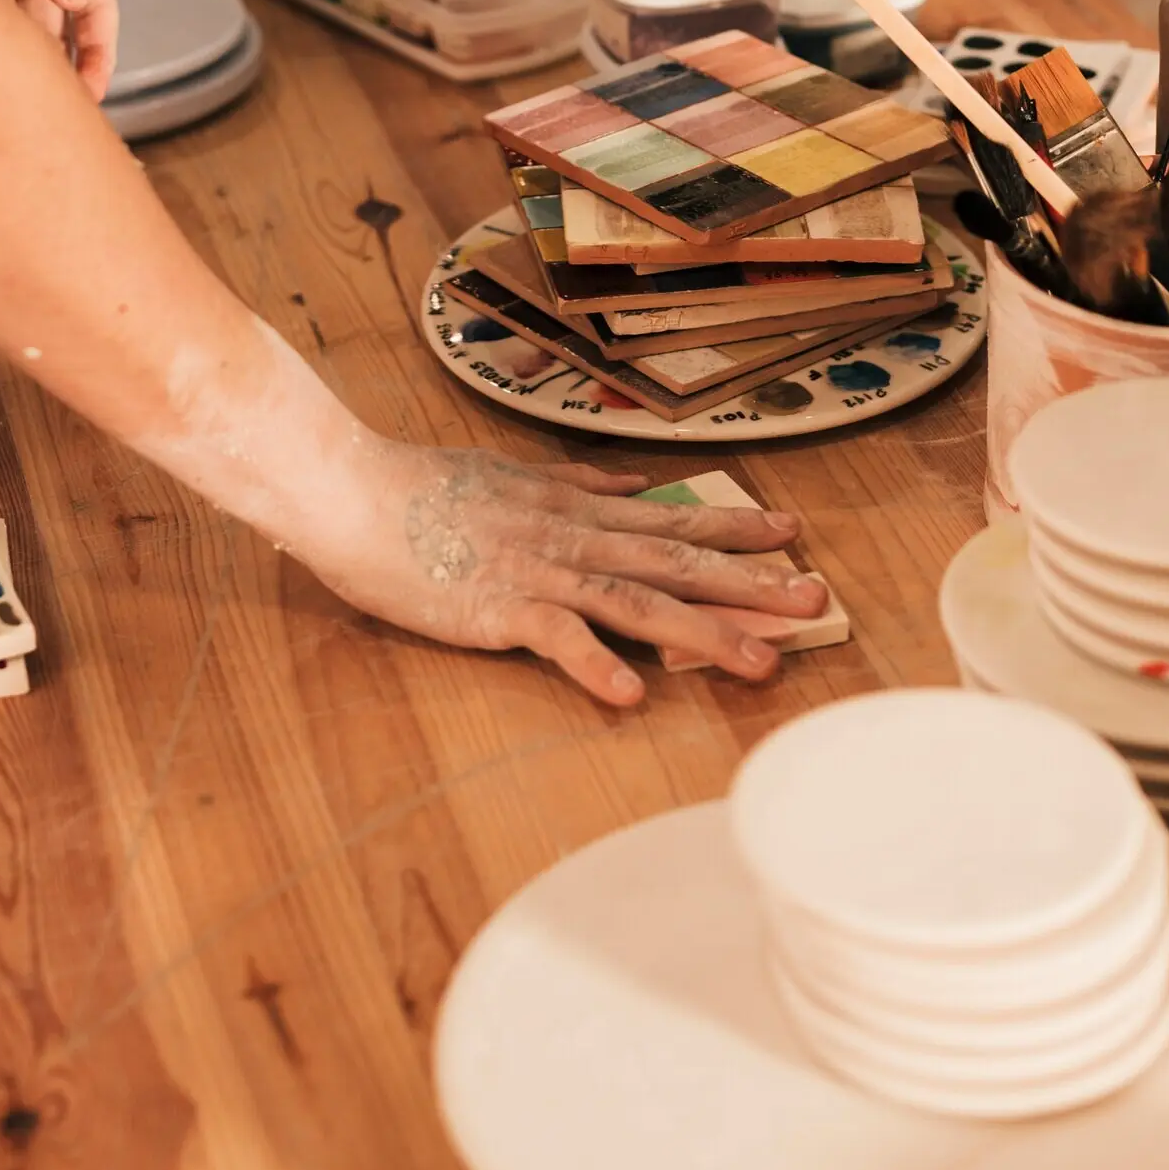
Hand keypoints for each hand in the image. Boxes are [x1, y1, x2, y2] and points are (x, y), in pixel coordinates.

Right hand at [312, 445, 825, 704]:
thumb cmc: (421, 487)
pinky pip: (554, 638)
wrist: (352, 489)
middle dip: (750, 582)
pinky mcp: (497, 608)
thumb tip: (627, 484)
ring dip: (706, 632)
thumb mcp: (510, 473)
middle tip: (816, 600)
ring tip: (763, 661)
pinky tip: (633, 695)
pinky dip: (594, 664)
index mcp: (575, 510)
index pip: (671, 519)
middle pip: (677, 561)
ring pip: (639, 601)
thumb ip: (573, 482)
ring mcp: (539, 572)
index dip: (735, 525)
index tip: (792, 532)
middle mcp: (572, 537)